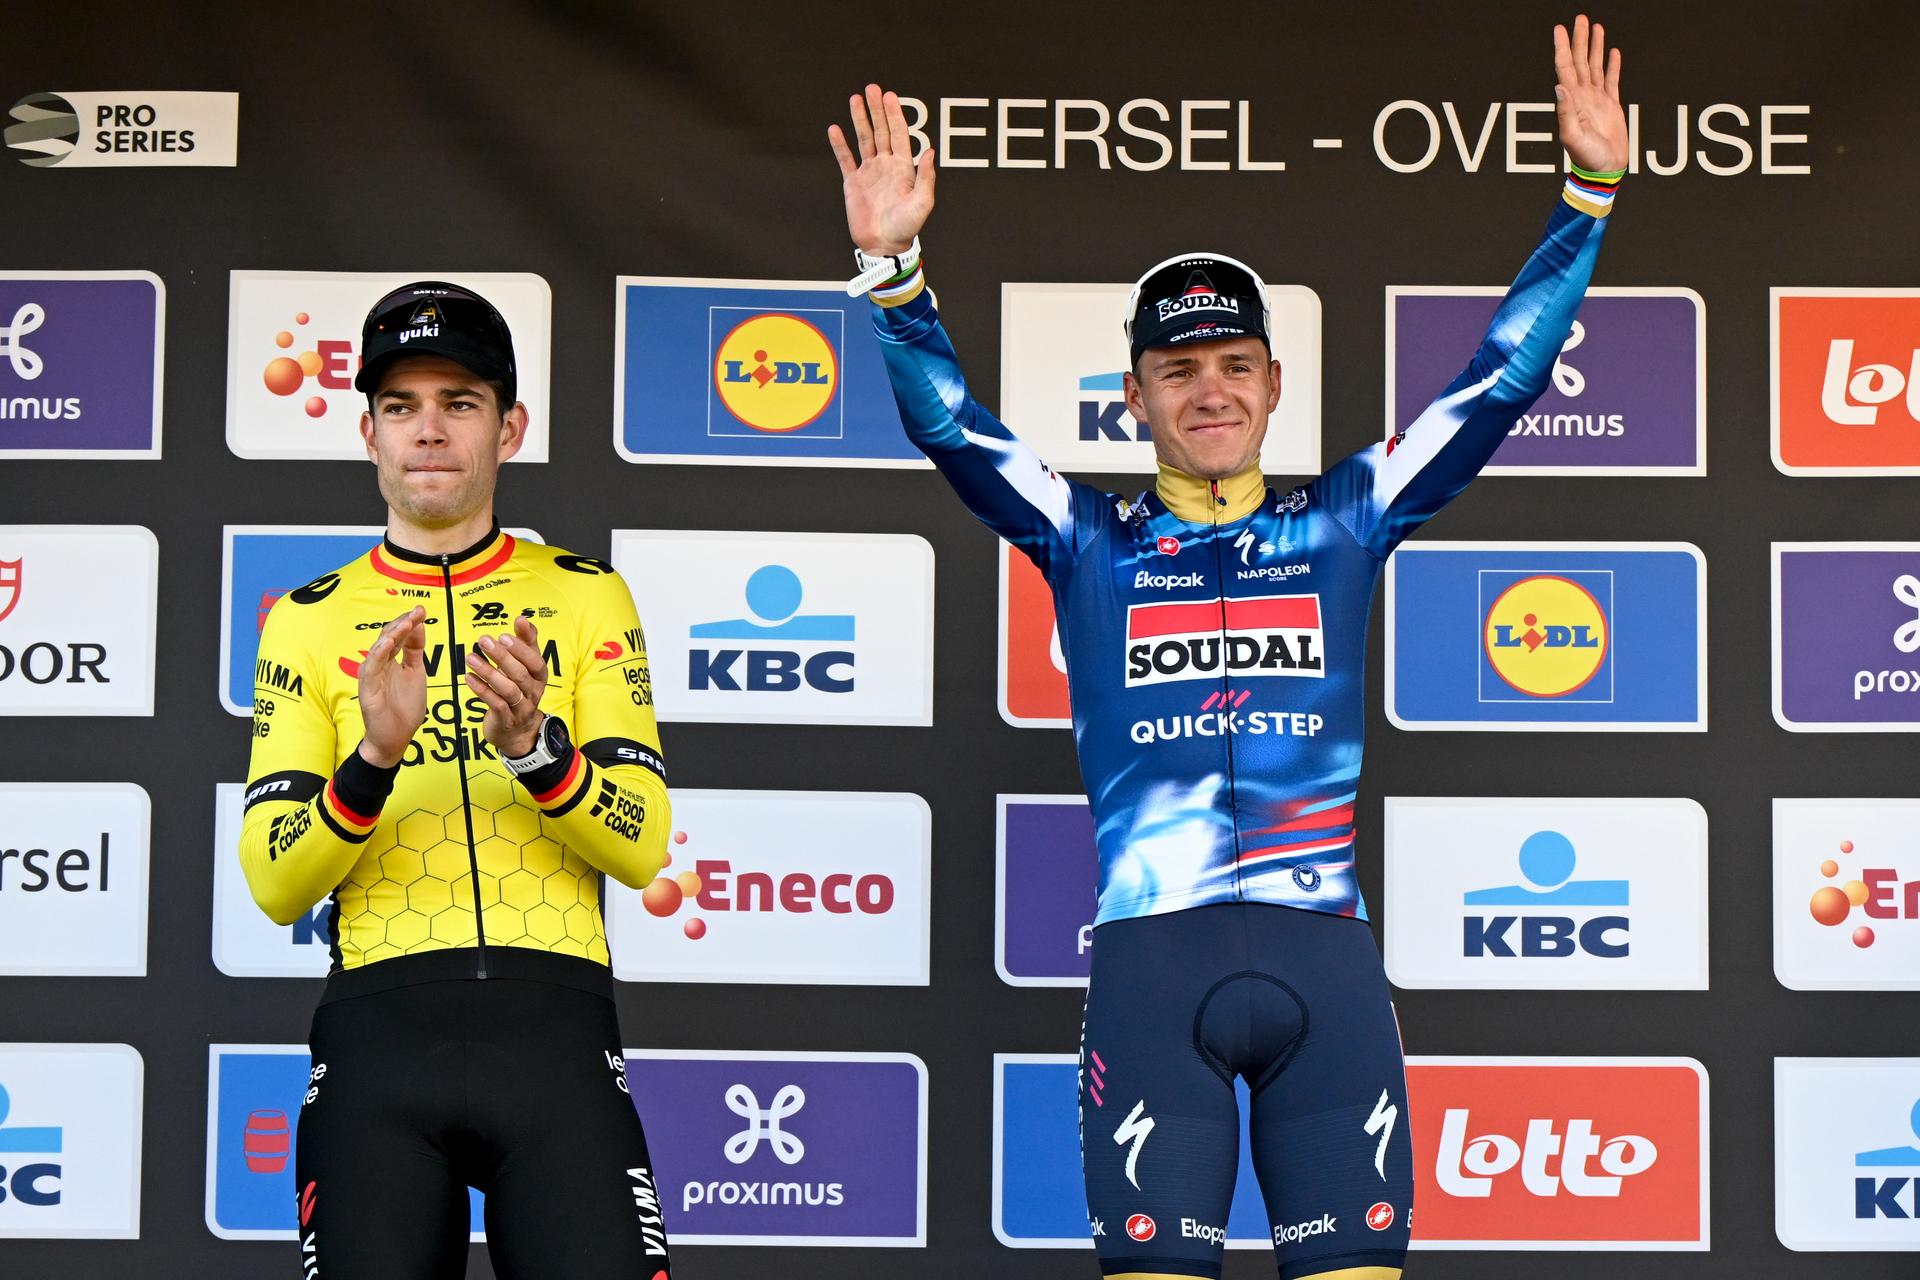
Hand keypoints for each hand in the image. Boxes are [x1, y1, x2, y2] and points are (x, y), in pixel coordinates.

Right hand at [357, 606, 427, 767]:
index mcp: (391, 660)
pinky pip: (371, 668)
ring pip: (379, 649)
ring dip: (393, 634)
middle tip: (417, 612)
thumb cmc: (404, 708)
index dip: (409, 622)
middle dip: (403, 623)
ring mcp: (372, 676)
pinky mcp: (367, 689)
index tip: (422, 610)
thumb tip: (419, 625)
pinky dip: (378, 654)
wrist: (395, 738)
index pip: (398, 635)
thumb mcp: (416, 673)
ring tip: (406, 622)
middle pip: (387, 637)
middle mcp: (379, 664)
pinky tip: (388, 643)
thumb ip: (415, 650)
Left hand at [466, 615, 548, 758]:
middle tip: (484, 641)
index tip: (504, 635)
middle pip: (520, 674)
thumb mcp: (527, 668)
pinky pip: (494, 704)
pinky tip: (469, 677)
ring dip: (488, 672)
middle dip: (502, 657)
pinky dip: (481, 690)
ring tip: (470, 658)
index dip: (521, 649)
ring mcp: (520, 707)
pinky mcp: (505, 719)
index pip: (535, 662)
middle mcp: (533, 692)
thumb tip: (523, 619)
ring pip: (508, 690)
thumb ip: (526, 643)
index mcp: (539, 677)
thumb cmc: (521, 692)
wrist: (518, 731)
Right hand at [828, 83, 934, 255]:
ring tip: (854, 99)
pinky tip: (835, 129)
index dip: (894, 114)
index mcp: (904, 168)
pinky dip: (840, 144)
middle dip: (876, 109)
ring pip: (864, 139)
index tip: (889, 96)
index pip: (899, 134)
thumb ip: (926, 177)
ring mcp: (869, 172)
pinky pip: (845, 159)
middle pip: (881, 130)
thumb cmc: (906, 228)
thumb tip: (930, 151)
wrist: (883, 246)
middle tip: (871, 88)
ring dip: (859, 119)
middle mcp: (886, 165)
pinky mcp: (853, 183)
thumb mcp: (922, 203)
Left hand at [1553, 14, 1626, 173]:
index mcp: (1571, 101)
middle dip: (1579, 39)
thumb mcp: (1572, 136)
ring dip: (1594, 47)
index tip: (1559, 29)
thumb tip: (1560, 86)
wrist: (1604, 170)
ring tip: (1596, 27)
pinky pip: (1611, 80)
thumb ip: (1565, 112)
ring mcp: (1596, 100)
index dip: (1562, 48)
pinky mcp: (1611, 105)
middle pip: (1579, 61)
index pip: (1564, 68)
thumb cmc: (1586, 158)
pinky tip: (1612, 52)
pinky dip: (1612, 65)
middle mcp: (1582, 96)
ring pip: (1594, 66)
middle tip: (1580, 18)